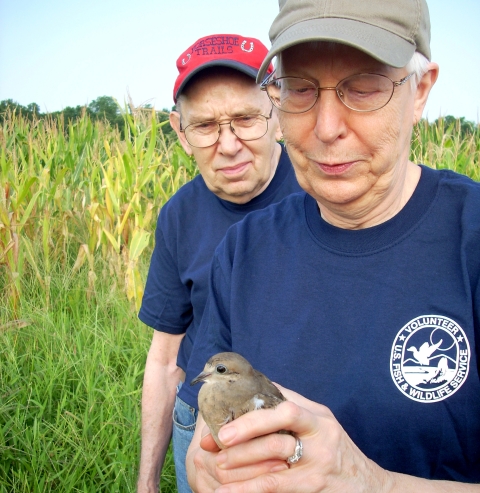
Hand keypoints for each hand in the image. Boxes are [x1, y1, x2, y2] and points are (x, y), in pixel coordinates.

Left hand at [205, 385, 391, 492]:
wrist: (369, 487)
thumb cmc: (337, 450)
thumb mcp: (322, 423)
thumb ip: (295, 407)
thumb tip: (259, 387)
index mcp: (318, 415)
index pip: (285, 404)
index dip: (254, 410)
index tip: (228, 416)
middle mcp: (320, 434)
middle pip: (279, 427)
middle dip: (244, 433)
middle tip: (219, 441)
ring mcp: (319, 462)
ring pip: (274, 459)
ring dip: (242, 463)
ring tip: (218, 466)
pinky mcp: (314, 486)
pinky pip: (275, 486)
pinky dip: (248, 489)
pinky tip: (227, 492)